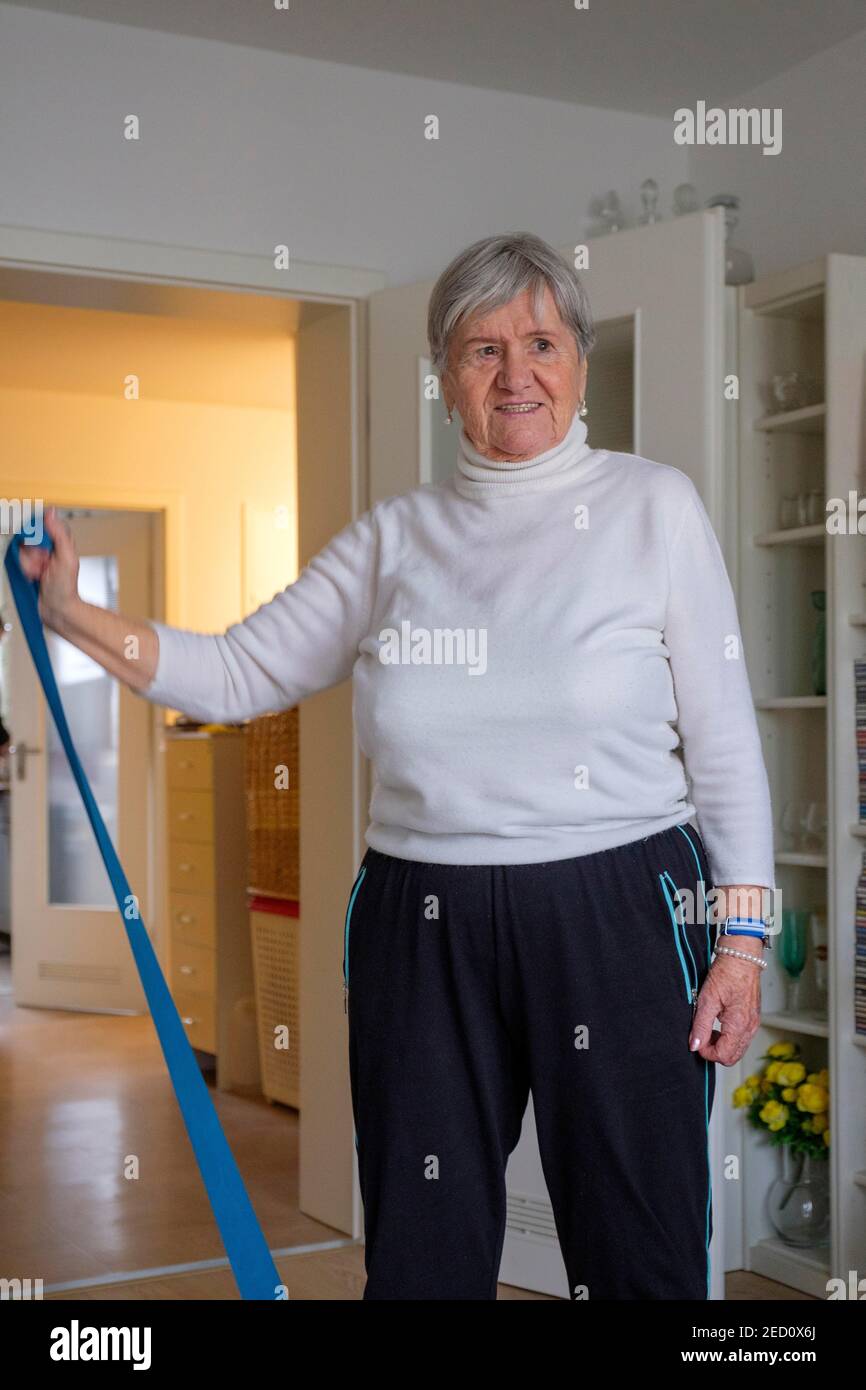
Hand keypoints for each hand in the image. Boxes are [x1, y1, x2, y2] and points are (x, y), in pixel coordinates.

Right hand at [16, 507, 79, 627]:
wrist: (55, 609)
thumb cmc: (66, 588)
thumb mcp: (66, 558)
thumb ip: (59, 534)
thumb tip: (52, 512)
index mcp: (60, 541)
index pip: (42, 524)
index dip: (36, 533)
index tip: (39, 544)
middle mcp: (48, 547)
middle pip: (28, 537)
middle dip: (32, 552)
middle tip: (42, 563)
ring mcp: (37, 557)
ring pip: (21, 549)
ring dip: (28, 563)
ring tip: (38, 573)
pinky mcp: (28, 566)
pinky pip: (17, 561)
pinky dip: (23, 569)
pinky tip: (32, 576)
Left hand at [690, 945, 761, 1064]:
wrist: (741, 957)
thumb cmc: (726, 973)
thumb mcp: (706, 999)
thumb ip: (700, 1025)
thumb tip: (694, 1045)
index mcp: (739, 1025)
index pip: (723, 1055)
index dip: (707, 1052)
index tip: (697, 1041)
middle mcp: (750, 1027)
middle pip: (732, 1057)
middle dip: (715, 1051)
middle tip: (702, 1037)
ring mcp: (754, 1023)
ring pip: (738, 1049)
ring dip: (722, 1045)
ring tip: (710, 1029)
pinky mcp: (754, 1018)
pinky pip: (743, 1038)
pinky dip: (730, 1037)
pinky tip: (720, 1023)